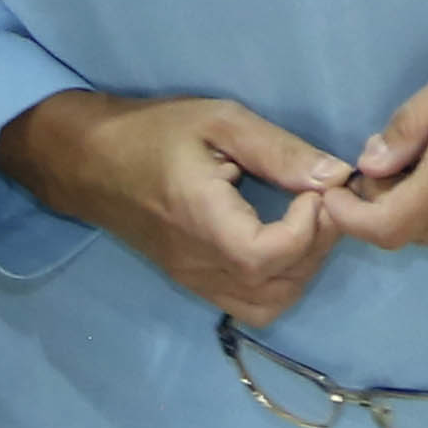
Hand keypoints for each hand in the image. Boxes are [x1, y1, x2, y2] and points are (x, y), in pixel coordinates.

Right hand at [0, 91, 351, 325]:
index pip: (266, 256)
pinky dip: (280, 281)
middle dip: (316, 247)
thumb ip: (278, 151)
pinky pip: (248, 304)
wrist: (91, 162)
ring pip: (266, 306)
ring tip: (306, 220)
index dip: (308, 228)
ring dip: (302, 269)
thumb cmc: (154, 132)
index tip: (315, 190)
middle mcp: (198, 263)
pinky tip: (285, 237)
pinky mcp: (194, 281)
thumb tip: (335, 176)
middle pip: (276, 289)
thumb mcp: (221, 121)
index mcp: (201, 219)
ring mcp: (194, 279)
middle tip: (321, 201)